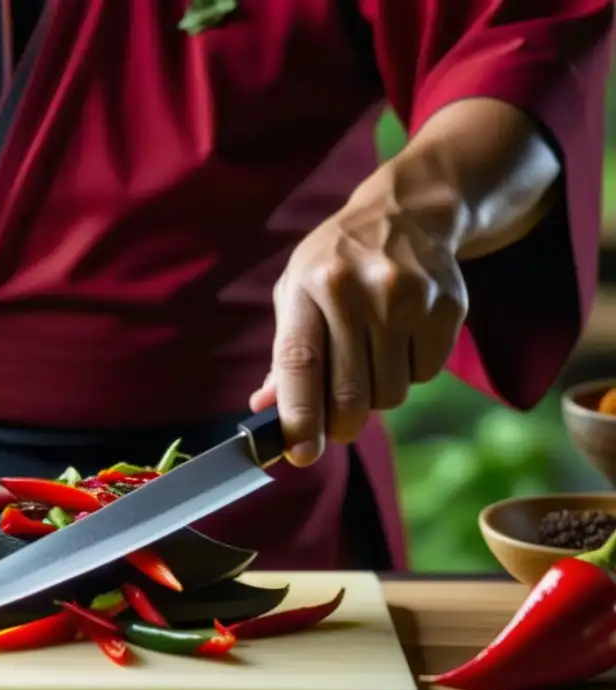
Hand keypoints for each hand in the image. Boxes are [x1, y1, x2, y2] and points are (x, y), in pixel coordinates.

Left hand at [250, 179, 468, 465]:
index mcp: (310, 286)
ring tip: (370, 354)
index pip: (300, 363)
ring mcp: (407, 298)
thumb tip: (264, 409)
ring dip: (377, 394)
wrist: (407, 213)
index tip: (298, 453)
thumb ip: (284, 355)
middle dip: (340, 424)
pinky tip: (401, 338)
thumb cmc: (336, 265)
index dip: (297, 416)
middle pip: (350, 394)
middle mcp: (357, 290)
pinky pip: (424, 375)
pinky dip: (410, 372)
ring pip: (390, 393)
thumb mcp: (297, 293)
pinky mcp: (447, 307)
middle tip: (336, 424)